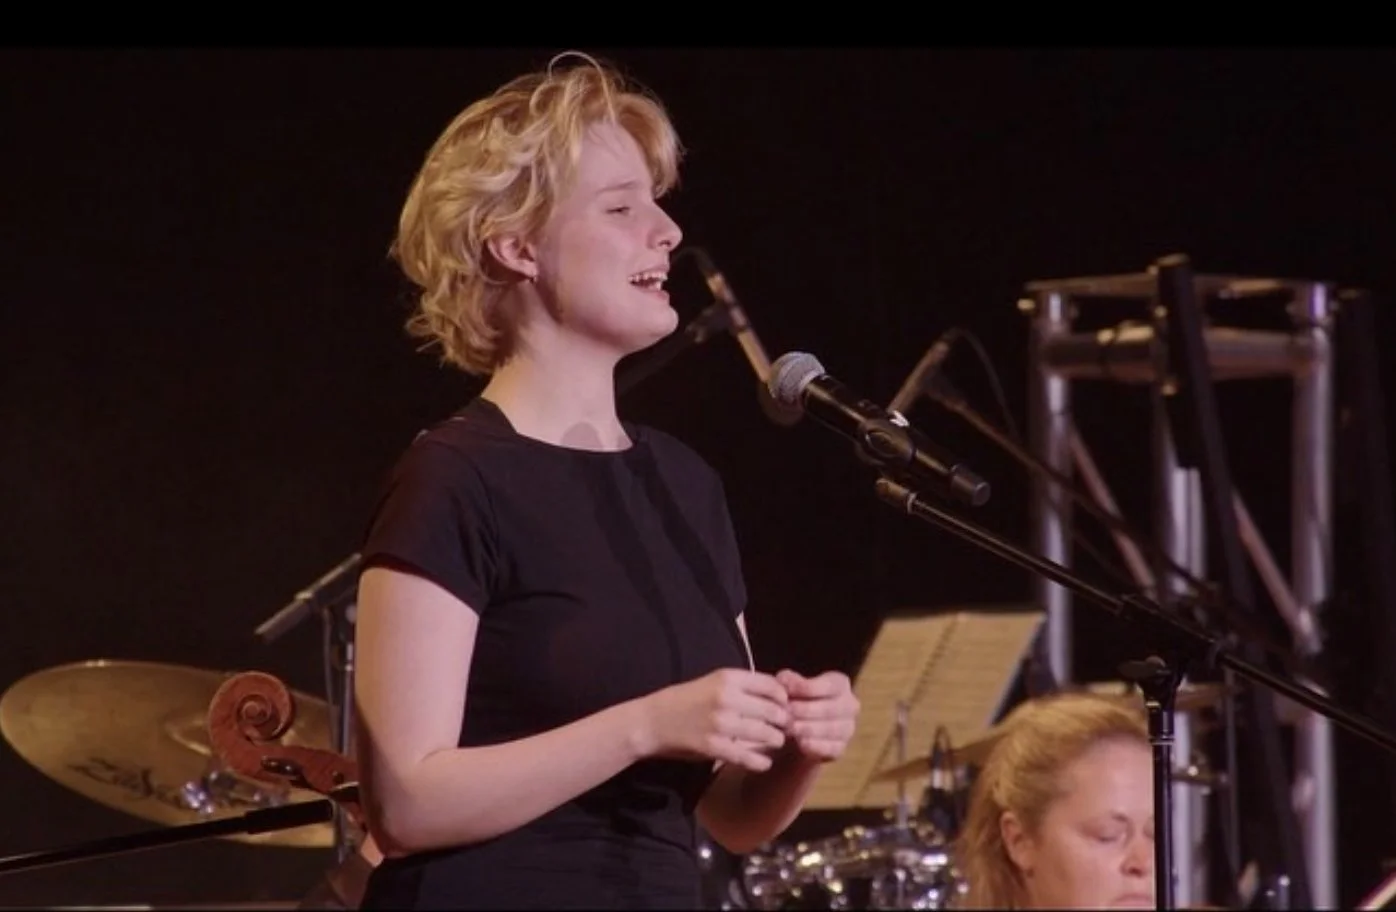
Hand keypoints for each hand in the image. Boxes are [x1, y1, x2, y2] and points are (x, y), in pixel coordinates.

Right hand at [641, 668, 790, 771]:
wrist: (653, 721)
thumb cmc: (685, 700)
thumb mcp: (712, 682)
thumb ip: (741, 686)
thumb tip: (776, 693)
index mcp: (727, 677)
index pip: (772, 685)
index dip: (784, 698)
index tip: (785, 706)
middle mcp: (726, 698)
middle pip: (774, 711)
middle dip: (784, 721)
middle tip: (786, 728)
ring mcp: (721, 723)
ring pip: (766, 734)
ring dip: (775, 740)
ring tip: (776, 742)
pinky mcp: (714, 747)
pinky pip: (748, 756)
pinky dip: (761, 761)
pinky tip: (764, 762)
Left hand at [776, 669, 858, 761]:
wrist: (796, 729)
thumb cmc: (795, 699)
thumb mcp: (790, 686)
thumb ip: (788, 681)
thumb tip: (784, 679)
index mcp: (840, 684)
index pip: (830, 685)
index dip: (808, 688)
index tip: (788, 691)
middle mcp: (850, 705)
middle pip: (832, 708)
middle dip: (807, 710)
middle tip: (787, 713)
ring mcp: (848, 728)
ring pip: (833, 729)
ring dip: (810, 728)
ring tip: (790, 728)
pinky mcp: (841, 748)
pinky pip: (832, 748)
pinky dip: (816, 746)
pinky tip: (801, 743)